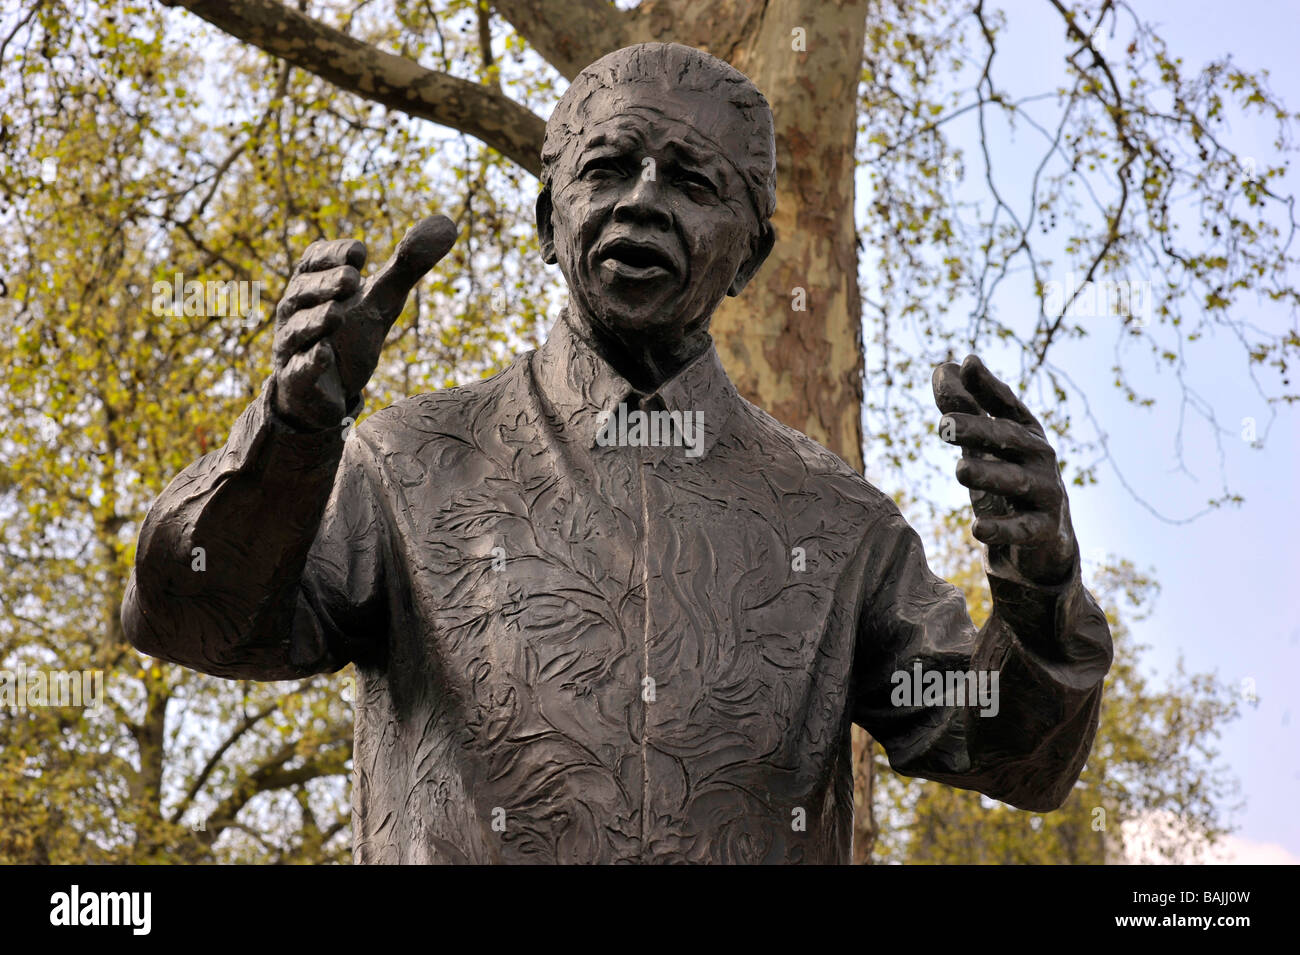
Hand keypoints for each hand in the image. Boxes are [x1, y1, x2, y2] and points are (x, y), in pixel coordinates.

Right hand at [272, 216, 457, 430]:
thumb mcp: (382, 298)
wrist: (330, 390)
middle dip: (327, 284)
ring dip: (316, 320)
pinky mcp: (297, 379)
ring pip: (299, 329)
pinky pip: (301, 369)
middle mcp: (295, 310)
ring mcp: (292, 345)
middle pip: (304, 290)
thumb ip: (408, 264)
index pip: (314, 259)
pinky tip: (325, 354)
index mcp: (312, 282)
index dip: (334, 253)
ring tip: (337, 315)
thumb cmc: (351, 334)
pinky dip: (312, 361)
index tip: (361, 254)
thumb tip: (448, 222)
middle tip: (352, 279)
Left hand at [933, 354, 1076, 584]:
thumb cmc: (1011, 481)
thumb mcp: (989, 445)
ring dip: (989, 475)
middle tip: (944, 425)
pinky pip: (1023, 529)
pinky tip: (977, 529)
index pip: (1006, 404)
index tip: (967, 364)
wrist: (1045, 539)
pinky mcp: (1045, 529)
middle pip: (1009, 439)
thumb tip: (946, 366)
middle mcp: (1040, 457)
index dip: (987, 386)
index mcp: (1025, 433)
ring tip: (960, 469)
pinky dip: (1001, 529)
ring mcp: (1046, 493)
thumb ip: (968, 408)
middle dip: (978, 430)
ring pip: (1016, 481)